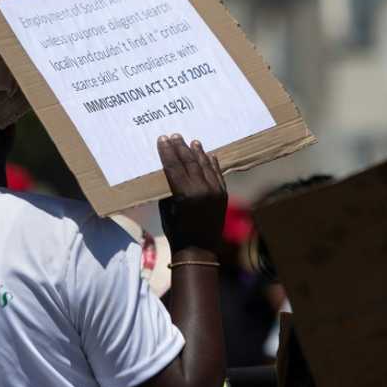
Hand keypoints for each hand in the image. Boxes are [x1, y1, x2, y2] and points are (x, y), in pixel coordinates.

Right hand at [156, 134, 226, 252]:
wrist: (199, 250)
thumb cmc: (176, 232)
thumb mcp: (167, 209)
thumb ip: (169, 189)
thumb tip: (169, 171)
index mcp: (185, 194)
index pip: (174, 166)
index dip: (167, 151)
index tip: (162, 139)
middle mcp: (202, 190)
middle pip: (190, 162)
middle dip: (181, 148)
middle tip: (175, 136)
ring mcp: (215, 192)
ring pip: (205, 166)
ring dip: (198, 153)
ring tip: (192, 142)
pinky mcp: (223, 196)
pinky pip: (217, 175)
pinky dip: (213, 164)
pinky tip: (208, 155)